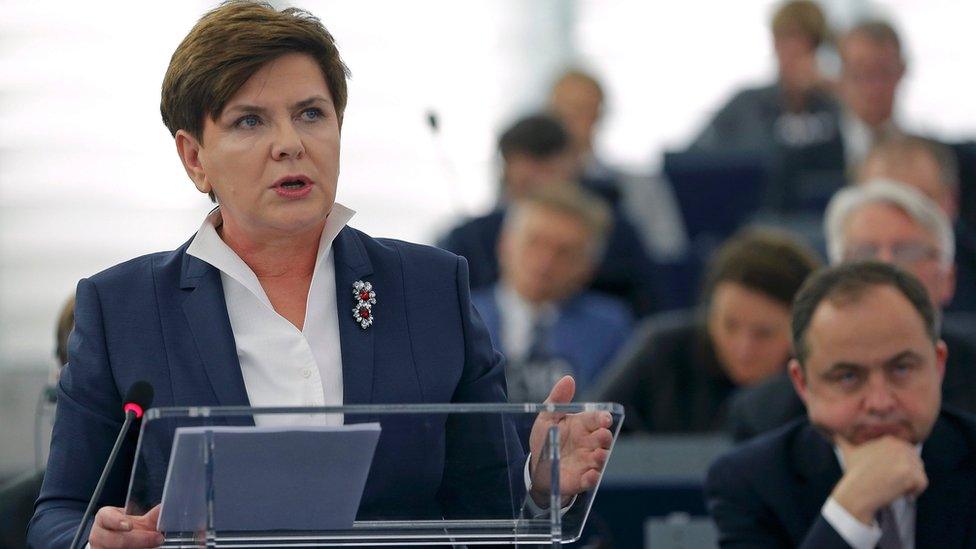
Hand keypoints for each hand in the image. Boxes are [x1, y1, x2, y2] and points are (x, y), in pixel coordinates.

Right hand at [89, 505, 163, 548]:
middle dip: (139, 540)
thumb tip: (165, 508)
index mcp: (104, 518)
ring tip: (152, 547)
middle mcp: (98, 535)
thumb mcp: (137, 521)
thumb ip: (151, 516)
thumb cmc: (126, 529)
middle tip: (158, 539)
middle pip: (115, 539)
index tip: (129, 525)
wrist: (118, 542)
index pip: (106, 517)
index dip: (117, 521)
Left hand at [528, 376, 612, 506]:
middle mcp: (588, 443)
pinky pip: (590, 480)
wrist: (535, 466)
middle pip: (603, 439)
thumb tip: (568, 379)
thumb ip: (557, 399)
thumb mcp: (547, 417)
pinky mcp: (581, 479)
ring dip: (602, 457)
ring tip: (598, 455)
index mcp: (582, 426)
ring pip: (601, 459)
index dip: (602, 418)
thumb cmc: (545, 439)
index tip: (605, 418)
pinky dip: (592, 478)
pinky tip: (590, 475)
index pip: (596, 419)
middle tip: (602, 435)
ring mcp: (586, 461)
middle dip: (605, 437)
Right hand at [830, 435, 927, 524]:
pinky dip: (915, 491)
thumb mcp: (848, 451)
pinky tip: (900, 493)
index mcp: (889, 439)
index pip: (907, 451)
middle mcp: (900, 446)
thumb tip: (833, 433)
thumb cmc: (853, 473)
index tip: (887, 474)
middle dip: (906, 474)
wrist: (857, 491)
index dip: (899, 465)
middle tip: (890, 482)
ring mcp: (906, 460)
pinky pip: (922, 483)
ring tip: (893, 487)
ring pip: (919, 472)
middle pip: (915, 461)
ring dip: (910, 483)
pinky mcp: (912, 474)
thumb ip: (842, 439)